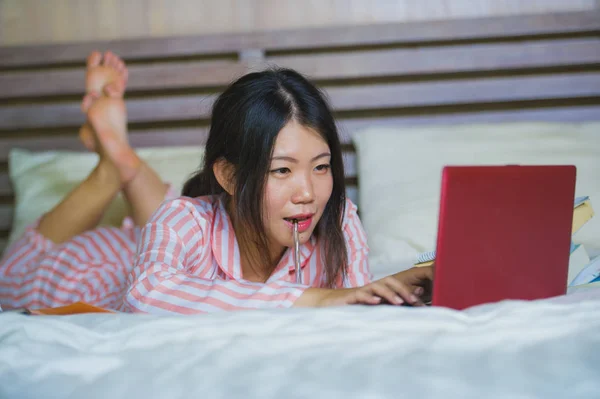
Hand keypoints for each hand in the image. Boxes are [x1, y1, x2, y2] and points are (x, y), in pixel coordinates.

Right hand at [296, 266, 433, 307]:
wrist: (329, 304)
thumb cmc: (354, 307)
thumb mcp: (374, 307)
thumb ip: (389, 304)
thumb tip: (409, 304)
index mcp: (378, 290)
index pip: (396, 285)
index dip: (409, 292)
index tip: (421, 304)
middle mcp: (371, 288)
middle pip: (389, 281)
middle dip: (403, 290)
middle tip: (414, 301)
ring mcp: (361, 291)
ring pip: (377, 287)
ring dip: (390, 293)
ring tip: (399, 302)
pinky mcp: (350, 297)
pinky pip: (361, 295)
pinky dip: (369, 298)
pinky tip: (377, 303)